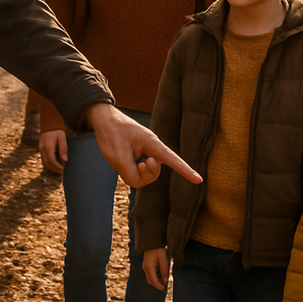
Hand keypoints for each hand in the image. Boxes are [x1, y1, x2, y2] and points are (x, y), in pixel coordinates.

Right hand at [40, 129, 66, 173]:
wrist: (48, 122)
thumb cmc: (56, 130)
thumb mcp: (62, 138)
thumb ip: (63, 148)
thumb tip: (65, 160)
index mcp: (48, 146)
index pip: (51, 161)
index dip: (57, 167)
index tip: (63, 169)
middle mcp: (42, 149)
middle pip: (46, 163)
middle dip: (54, 169)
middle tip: (61, 172)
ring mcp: (40, 149)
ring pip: (44, 162)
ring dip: (51, 167)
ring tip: (58, 169)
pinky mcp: (40, 148)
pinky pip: (43, 159)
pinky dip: (48, 163)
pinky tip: (54, 164)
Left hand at [85, 103, 201, 187]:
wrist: (104, 119)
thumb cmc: (112, 133)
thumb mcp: (118, 155)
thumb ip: (129, 172)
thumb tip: (137, 182)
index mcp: (152, 143)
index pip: (172, 159)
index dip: (185, 170)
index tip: (198, 180)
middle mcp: (152, 149)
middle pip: (154, 172)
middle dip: (144, 173)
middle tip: (137, 163)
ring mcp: (145, 154)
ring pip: (143, 176)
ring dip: (132, 172)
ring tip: (123, 158)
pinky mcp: (137, 159)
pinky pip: (135, 173)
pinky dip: (128, 171)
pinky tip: (121, 159)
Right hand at [142, 248, 168, 290]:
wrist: (151, 241)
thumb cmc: (158, 249)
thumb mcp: (163, 258)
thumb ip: (164, 269)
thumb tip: (165, 280)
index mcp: (149, 267)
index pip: (153, 280)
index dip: (158, 285)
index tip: (163, 289)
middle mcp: (145, 267)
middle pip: (150, 280)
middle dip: (156, 284)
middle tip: (163, 287)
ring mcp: (145, 266)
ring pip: (149, 277)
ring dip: (155, 281)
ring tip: (163, 282)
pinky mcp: (146, 265)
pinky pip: (150, 274)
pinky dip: (154, 277)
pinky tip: (160, 276)